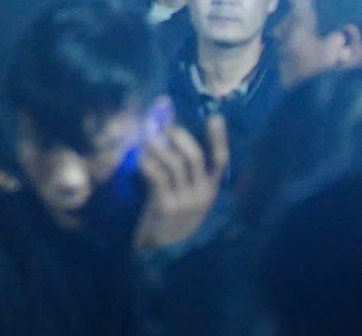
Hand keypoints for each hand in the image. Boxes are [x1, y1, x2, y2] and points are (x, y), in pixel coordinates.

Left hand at [134, 111, 228, 251]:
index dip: (218, 139)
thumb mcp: (183, 188)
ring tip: (147, 136)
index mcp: (210, 188)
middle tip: (165, 125)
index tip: (215, 118)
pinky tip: (140, 157)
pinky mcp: (166, 206)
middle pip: (195, 157)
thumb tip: (169, 123)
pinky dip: (149, 163)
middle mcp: (201, 194)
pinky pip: (158, 177)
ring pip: (174, 164)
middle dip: (179, 136)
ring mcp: (185, 201)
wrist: (162, 244)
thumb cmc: (172, 207)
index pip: (220, 161)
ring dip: (159, 146)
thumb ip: (180, 161)